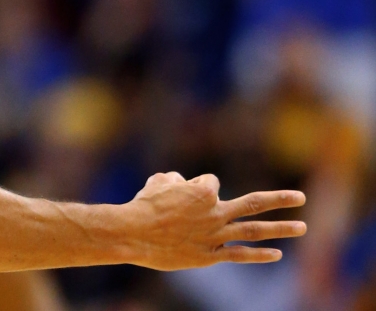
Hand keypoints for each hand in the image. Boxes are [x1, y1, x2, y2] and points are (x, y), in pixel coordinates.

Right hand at [124, 172, 306, 270]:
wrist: (133, 233)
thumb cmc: (143, 205)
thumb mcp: (159, 182)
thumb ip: (176, 180)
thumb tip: (182, 182)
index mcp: (203, 191)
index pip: (212, 184)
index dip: (195, 187)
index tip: (178, 197)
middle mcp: (215, 212)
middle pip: (255, 203)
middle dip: (280, 200)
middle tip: (301, 198)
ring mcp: (215, 235)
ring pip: (255, 230)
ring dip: (281, 229)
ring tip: (302, 227)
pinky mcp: (210, 255)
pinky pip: (239, 254)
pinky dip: (259, 255)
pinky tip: (277, 254)